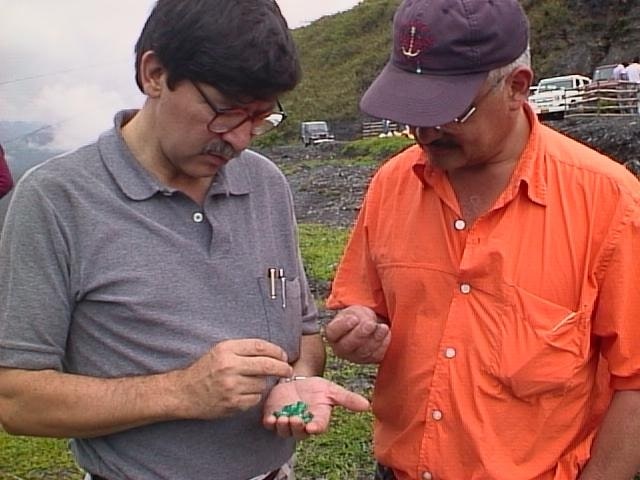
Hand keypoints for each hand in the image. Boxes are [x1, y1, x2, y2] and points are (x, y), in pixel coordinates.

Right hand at [174, 339, 291, 419]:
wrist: (184, 392)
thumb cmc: (206, 369)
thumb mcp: (221, 351)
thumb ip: (244, 349)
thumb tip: (274, 353)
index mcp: (227, 350)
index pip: (260, 347)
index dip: (276, 351)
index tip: (283, 355)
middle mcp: (230, 366)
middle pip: (267, 365)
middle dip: (282, 368)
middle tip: (287, 370)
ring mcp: (231, 386)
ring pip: (262, 384)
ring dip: (262, 383)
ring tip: (251, 382)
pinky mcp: (232, 403)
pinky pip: (255, 399)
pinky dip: (254, 396)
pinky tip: (244, 393)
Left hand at [262, 376, 369, 439]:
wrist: (296, 380)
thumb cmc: (315, 388)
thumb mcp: (331, 390)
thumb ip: (347, 398)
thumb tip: (367, 404)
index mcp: (317, 418)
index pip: (318, 426)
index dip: (316, 427)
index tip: (313, 426)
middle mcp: (302, 423)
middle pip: (300, 432)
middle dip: (297, 427)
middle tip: (295, 419)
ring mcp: (286, 421)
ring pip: (284, 431)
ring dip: (284, 427)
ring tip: (283, 418)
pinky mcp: (272, 416)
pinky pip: (269, 425)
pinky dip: (269, 423)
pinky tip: (271, 418)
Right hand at [325, 305, 390, 363]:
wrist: (368, 326)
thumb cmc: (358, 317)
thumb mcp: (355, 312)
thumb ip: (357, 316)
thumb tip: (368, 324)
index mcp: (333, 334)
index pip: (333, 332)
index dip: (343, 326)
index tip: (354, 319)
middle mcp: (341, 349)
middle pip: (347, 345)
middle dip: (360, 334)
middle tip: (370, 325)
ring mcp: (355, 357)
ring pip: (363, 352)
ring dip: (375, 339)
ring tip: (383, 327)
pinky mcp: (369, 360)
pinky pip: (376, 355)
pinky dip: (383, 344)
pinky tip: (387, 334)